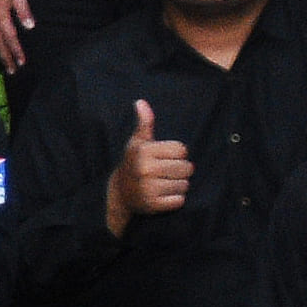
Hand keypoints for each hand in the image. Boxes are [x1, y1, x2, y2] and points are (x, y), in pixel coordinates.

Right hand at [106, 98, 191, 236]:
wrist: (119, 193)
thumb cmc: (134, 163)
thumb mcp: (137, 142)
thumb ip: (144, 123)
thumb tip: (141, 102)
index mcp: (144, 151)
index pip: (182, 150)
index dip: (177, 154)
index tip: (165, 157)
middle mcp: (145, 169)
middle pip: (186, 167)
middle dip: (180, 170)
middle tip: (166, 172)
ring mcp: (148, 188)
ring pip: (184, 185)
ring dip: (179, 185)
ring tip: (164, 183)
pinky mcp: (153, 204)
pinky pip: (179, 200)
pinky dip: (175, 199)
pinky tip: (164, 195)